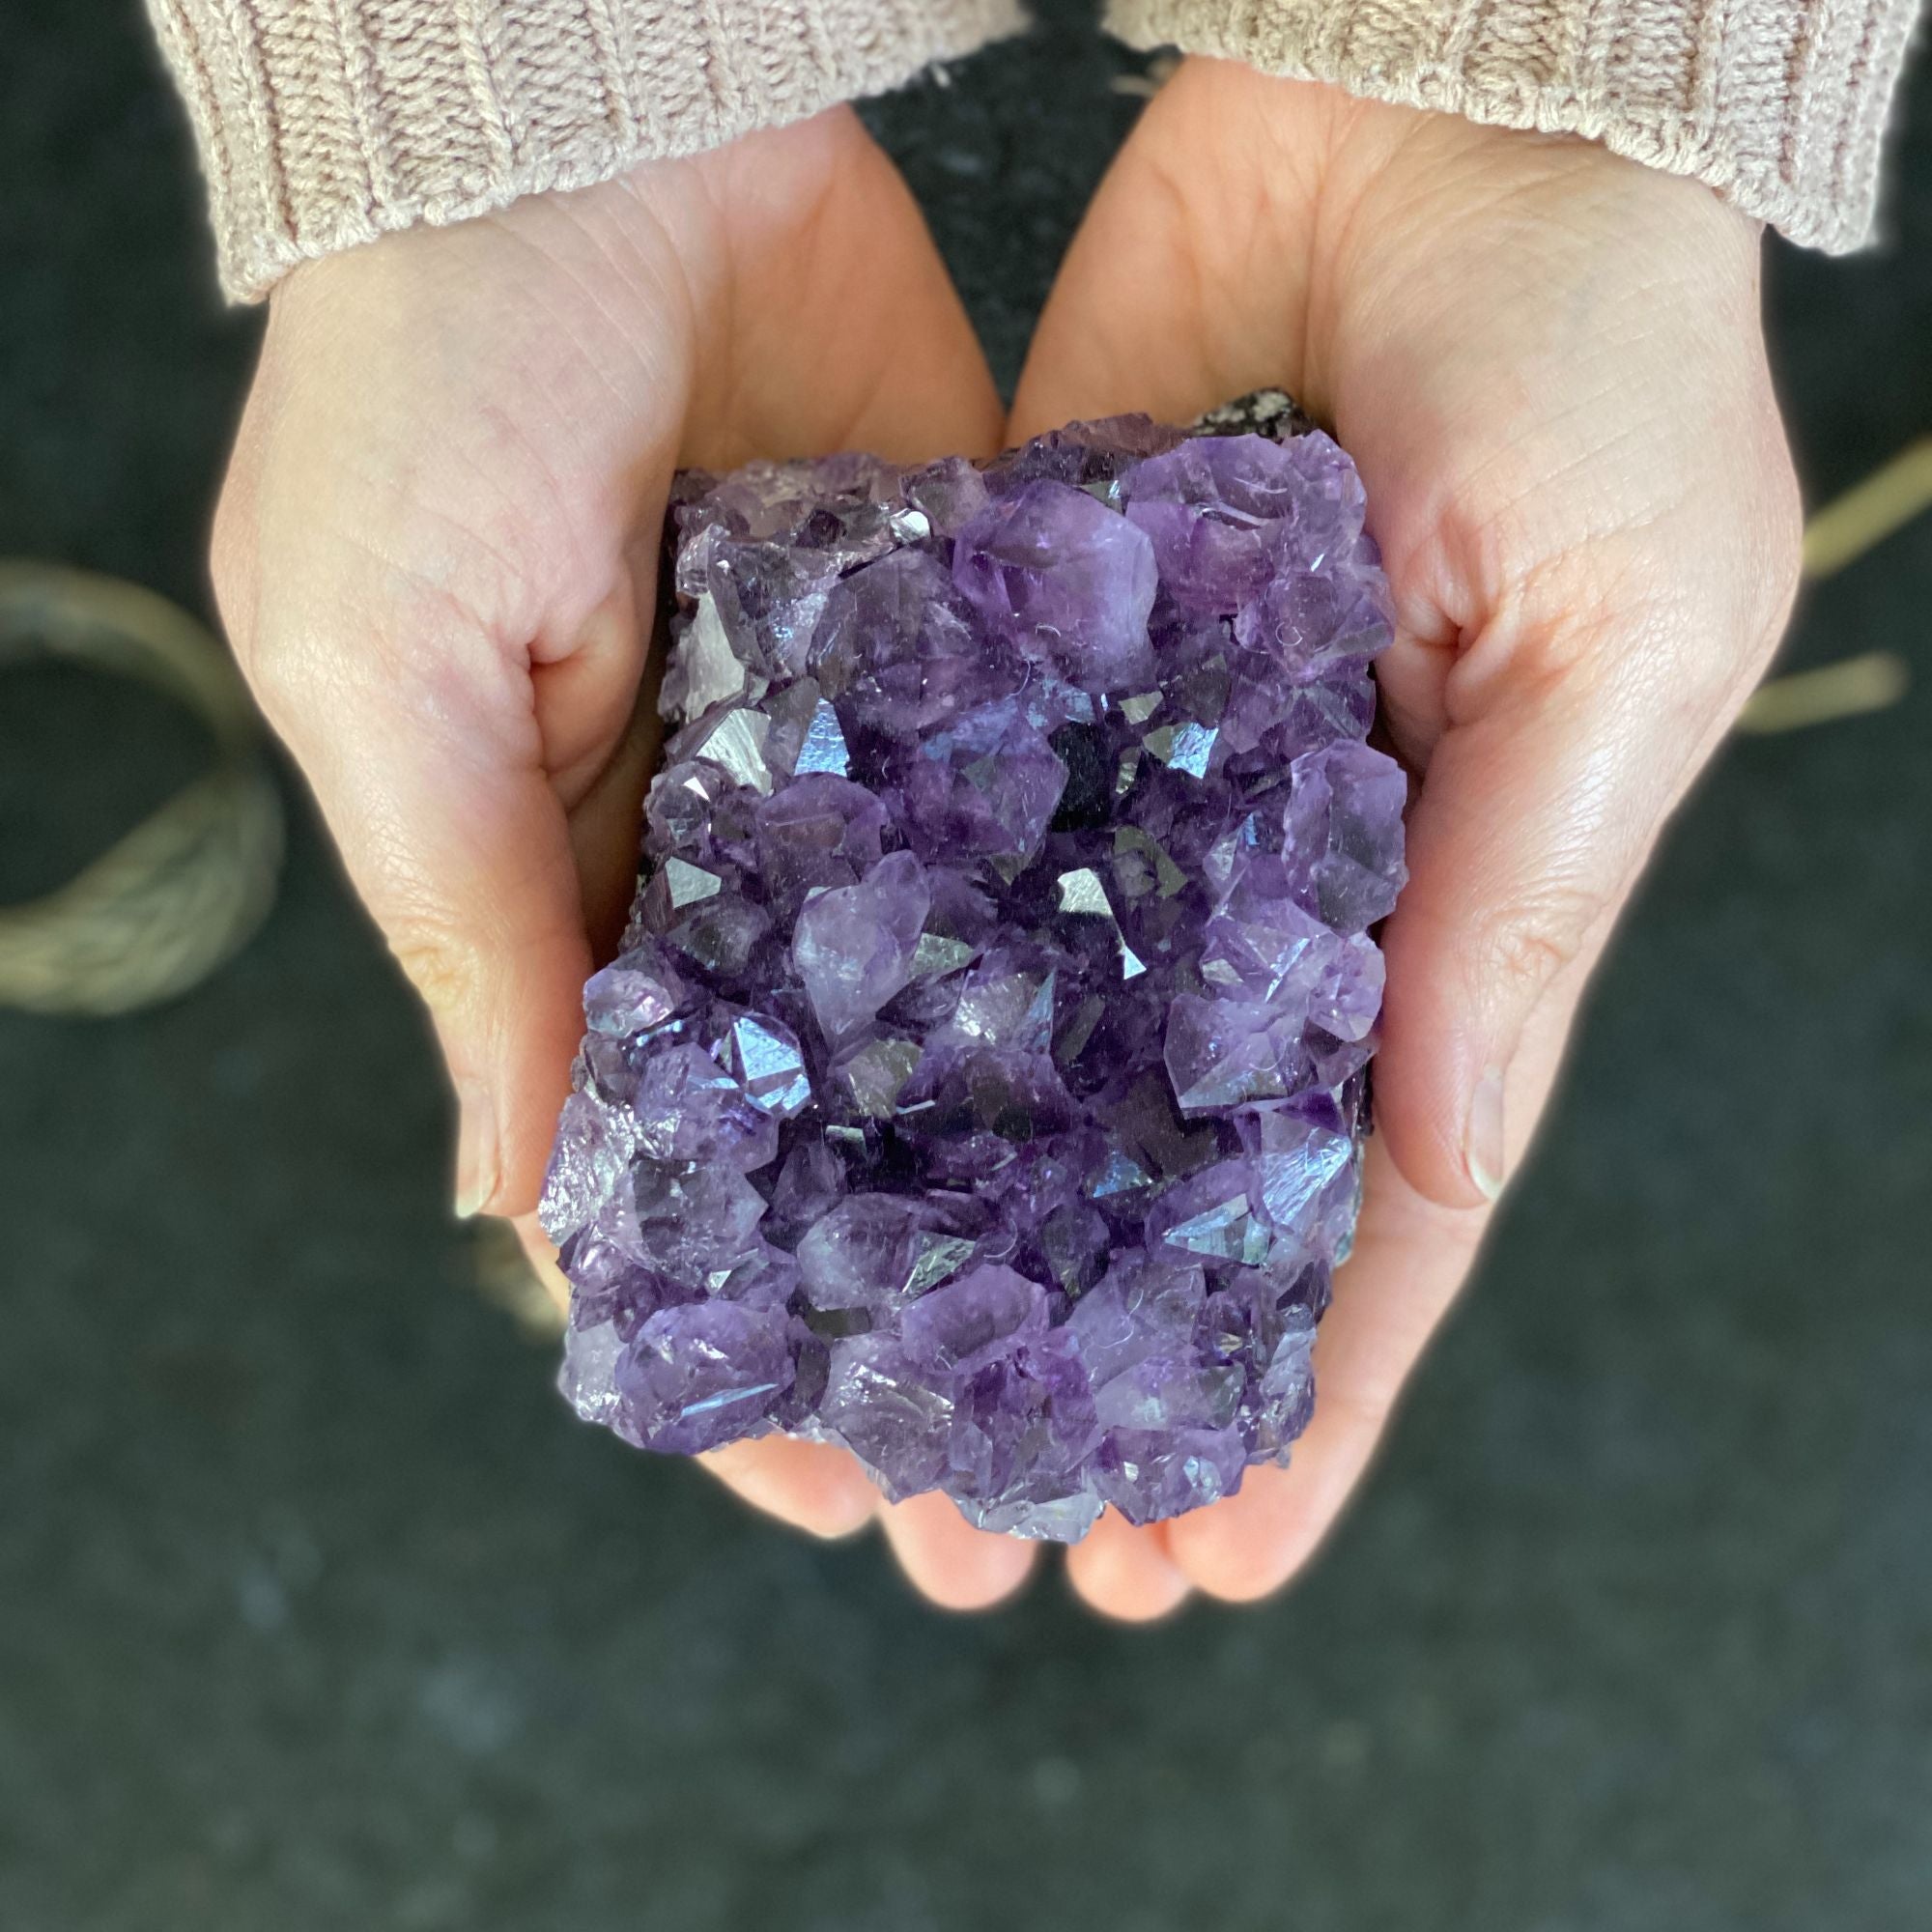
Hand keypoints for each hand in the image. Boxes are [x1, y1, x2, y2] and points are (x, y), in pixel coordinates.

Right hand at [212, 110, 1025, 1591]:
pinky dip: (1126, 965)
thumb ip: (473, 932)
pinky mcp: (999, 662)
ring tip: (1142, 1352)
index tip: (830, 1492)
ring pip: (977, 1023)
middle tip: (1015, 1485)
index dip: (738, 1342)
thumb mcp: (386, 668)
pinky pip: (1071, 838)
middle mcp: (744, 869)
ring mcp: (884, 774)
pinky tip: (1207, 1103)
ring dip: (1044, 1188)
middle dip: (919, 1311)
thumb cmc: (425, 390)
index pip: (666, 1179)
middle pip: (846, 1140)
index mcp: (577, 897)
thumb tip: (519, 1201)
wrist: (600, 125)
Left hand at [994, 60, 1801, 1617]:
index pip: (1374, 1206)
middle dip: (1105, 1362)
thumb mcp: (1612, 633)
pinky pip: (937, 855)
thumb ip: (1516, 900)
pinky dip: (882, 998)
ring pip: (1042, 1055)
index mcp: (1440, 898)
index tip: (1217, 1559)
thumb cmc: (1592, 342)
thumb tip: (1441, 1156)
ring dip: (972, 1235)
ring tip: (883, 1405)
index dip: (1310, 1395)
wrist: (1430, 94)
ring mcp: (1132, 782)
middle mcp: (1271, 876)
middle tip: (1000, 1544)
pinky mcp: (1018, 668)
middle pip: (1180, 1175)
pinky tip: (803, 1136)